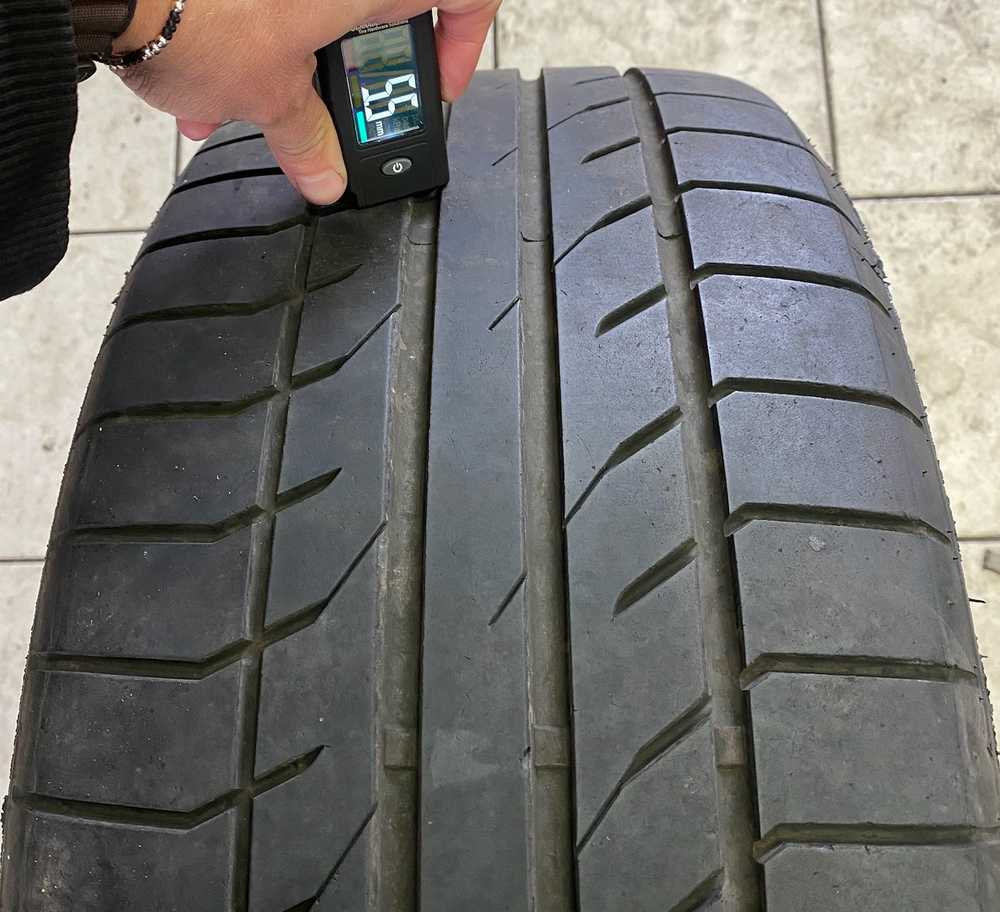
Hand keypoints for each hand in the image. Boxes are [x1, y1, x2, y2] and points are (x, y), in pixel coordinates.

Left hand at [115, 0, 498, 203]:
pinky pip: (269, 2)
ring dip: (292, 59)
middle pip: (378, 6)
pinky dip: (252, 32)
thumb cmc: (197, 13)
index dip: (465, 41)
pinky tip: (209, 86)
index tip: (438, 86)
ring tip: (252, 111)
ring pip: (316, 8)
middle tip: (340, 112)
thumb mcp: (269, 98)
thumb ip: (309, 140)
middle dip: (354, 70)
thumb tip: (325, 176)